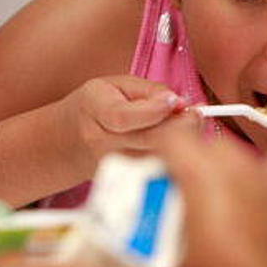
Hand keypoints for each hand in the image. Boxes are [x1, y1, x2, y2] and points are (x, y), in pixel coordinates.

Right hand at [61, 75, 199, 175]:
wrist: (70, 142)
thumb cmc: (98, 106)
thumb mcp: (117, 84)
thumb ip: (150, 91)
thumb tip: (180, 102)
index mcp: (95, 109)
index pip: (123, 116)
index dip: (154, 109)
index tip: (177, 101)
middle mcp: (101, 143)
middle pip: (147, 140)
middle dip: (180, 126)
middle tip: (196, 113)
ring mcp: (112, 167)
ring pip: (157, 158)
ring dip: (182, 143)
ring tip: (188, 125)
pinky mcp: (124, 182)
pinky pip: (157, 169)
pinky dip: (175, 157)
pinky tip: (181, 144)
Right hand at [157, 131, 266, 266]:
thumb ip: (150, 264)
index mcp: (202, 175)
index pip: (174, 137)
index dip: (164, 147)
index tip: (160, 162)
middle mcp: (242, 169)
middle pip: (219, 146)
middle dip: (206, 162)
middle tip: (195, 191)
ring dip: (258, 173)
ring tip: (248, 195)